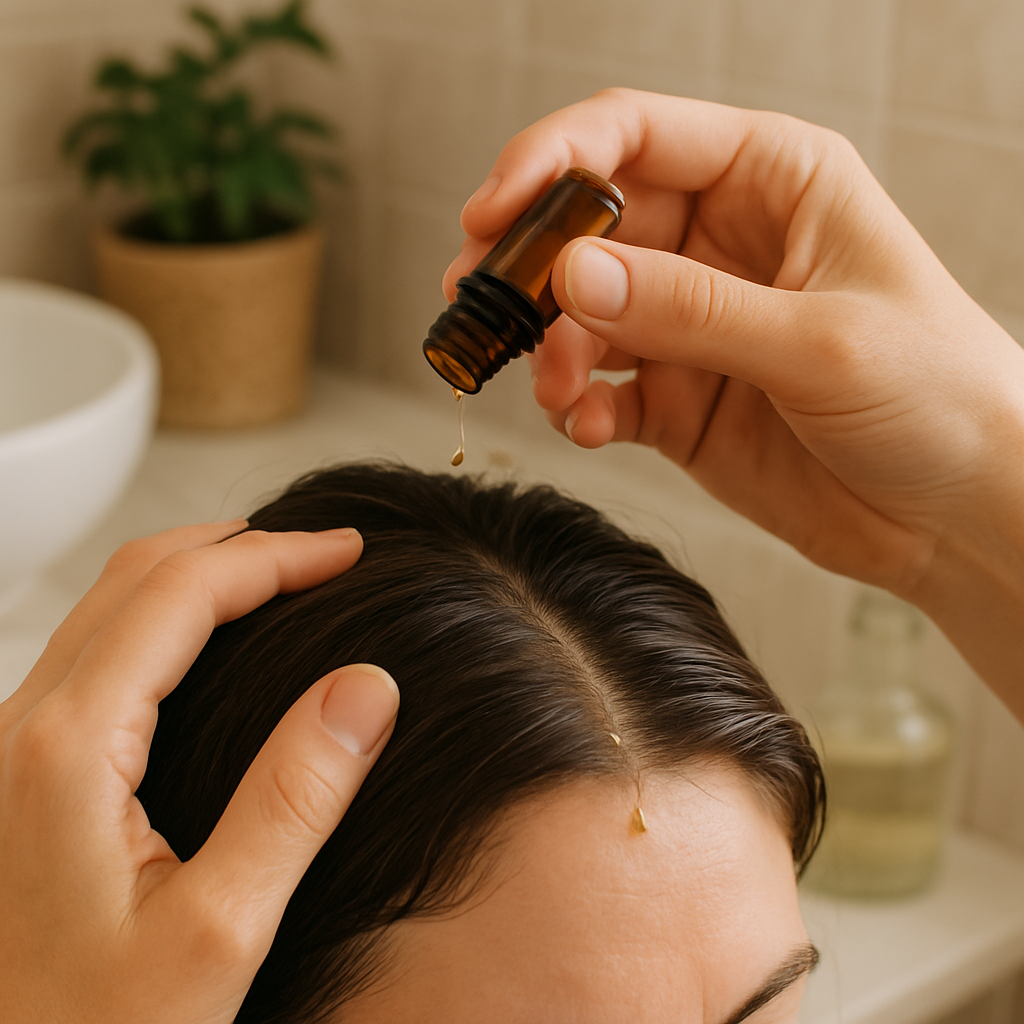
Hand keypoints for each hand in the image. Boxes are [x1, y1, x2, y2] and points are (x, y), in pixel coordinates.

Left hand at [0, 523, 398, 1023]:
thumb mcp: (220, 929)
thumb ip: (297, 798)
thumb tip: (367, 687)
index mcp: (68, 747)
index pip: (183, 592)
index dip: (277, 556)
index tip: (348, 551)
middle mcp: (24, 728)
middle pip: (138, 574)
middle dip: (241, 547)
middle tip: (326, 554)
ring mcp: (14, 746)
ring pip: (110, 604)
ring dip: (201, 573)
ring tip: (283, 578)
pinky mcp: (23, 770)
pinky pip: (97, 648)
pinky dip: (167, 613)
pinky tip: (216, 639)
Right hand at [446, 89, 1023, 715]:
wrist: (957, 513)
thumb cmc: (939, 396)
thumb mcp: (820, 342)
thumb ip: (692, 309)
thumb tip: (574, 278)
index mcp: (772, 182)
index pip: (634, 137)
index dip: (551, 163)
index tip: (492, 212)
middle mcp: (721, 244)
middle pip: (588, 228)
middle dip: (531, 268)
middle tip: (482, 306)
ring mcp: (693, 324)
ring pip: (582, 315)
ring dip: (551, 349)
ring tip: (557, 388)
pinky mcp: (677, 397)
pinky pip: (601, 390)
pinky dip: (580, 408)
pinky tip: (589, 425)